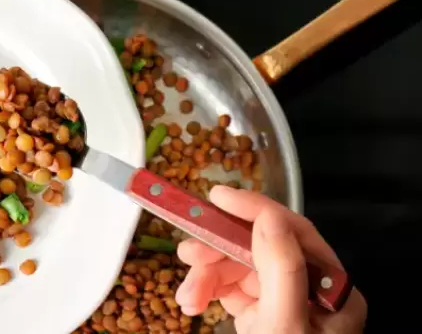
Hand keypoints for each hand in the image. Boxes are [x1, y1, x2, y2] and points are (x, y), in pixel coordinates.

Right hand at [174, 185, 366, 332]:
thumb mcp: (283, 327)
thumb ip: (281, 271)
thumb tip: (267, 220)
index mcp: (332, 291)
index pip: (294, 232)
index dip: (254, 209)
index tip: (214, 198)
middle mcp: (311, 294)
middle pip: (260, 248)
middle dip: (218, 250)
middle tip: (186, 253)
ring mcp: (285, 306)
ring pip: (239, 267)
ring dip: (206, 275)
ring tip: (186, 296)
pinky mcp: (261, 318)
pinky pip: (231, 289)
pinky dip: (208, 291)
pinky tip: (192, 303)